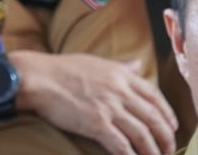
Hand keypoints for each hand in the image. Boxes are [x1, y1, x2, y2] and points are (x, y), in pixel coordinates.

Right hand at [11, 51, 176, 154]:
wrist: (35, 77)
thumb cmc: (60, 69)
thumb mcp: (94, 62)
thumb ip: (119, 67)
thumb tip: (137, 64)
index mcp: (119, 75)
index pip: (155, 95)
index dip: (167, 113)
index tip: (172, 125)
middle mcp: (118, 91)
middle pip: (153, 117)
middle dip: (165, 136)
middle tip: (168, 148)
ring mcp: (108, 108)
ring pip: (142, 134)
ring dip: (152, 150)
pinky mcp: (96, 123)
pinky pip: (121, 145)